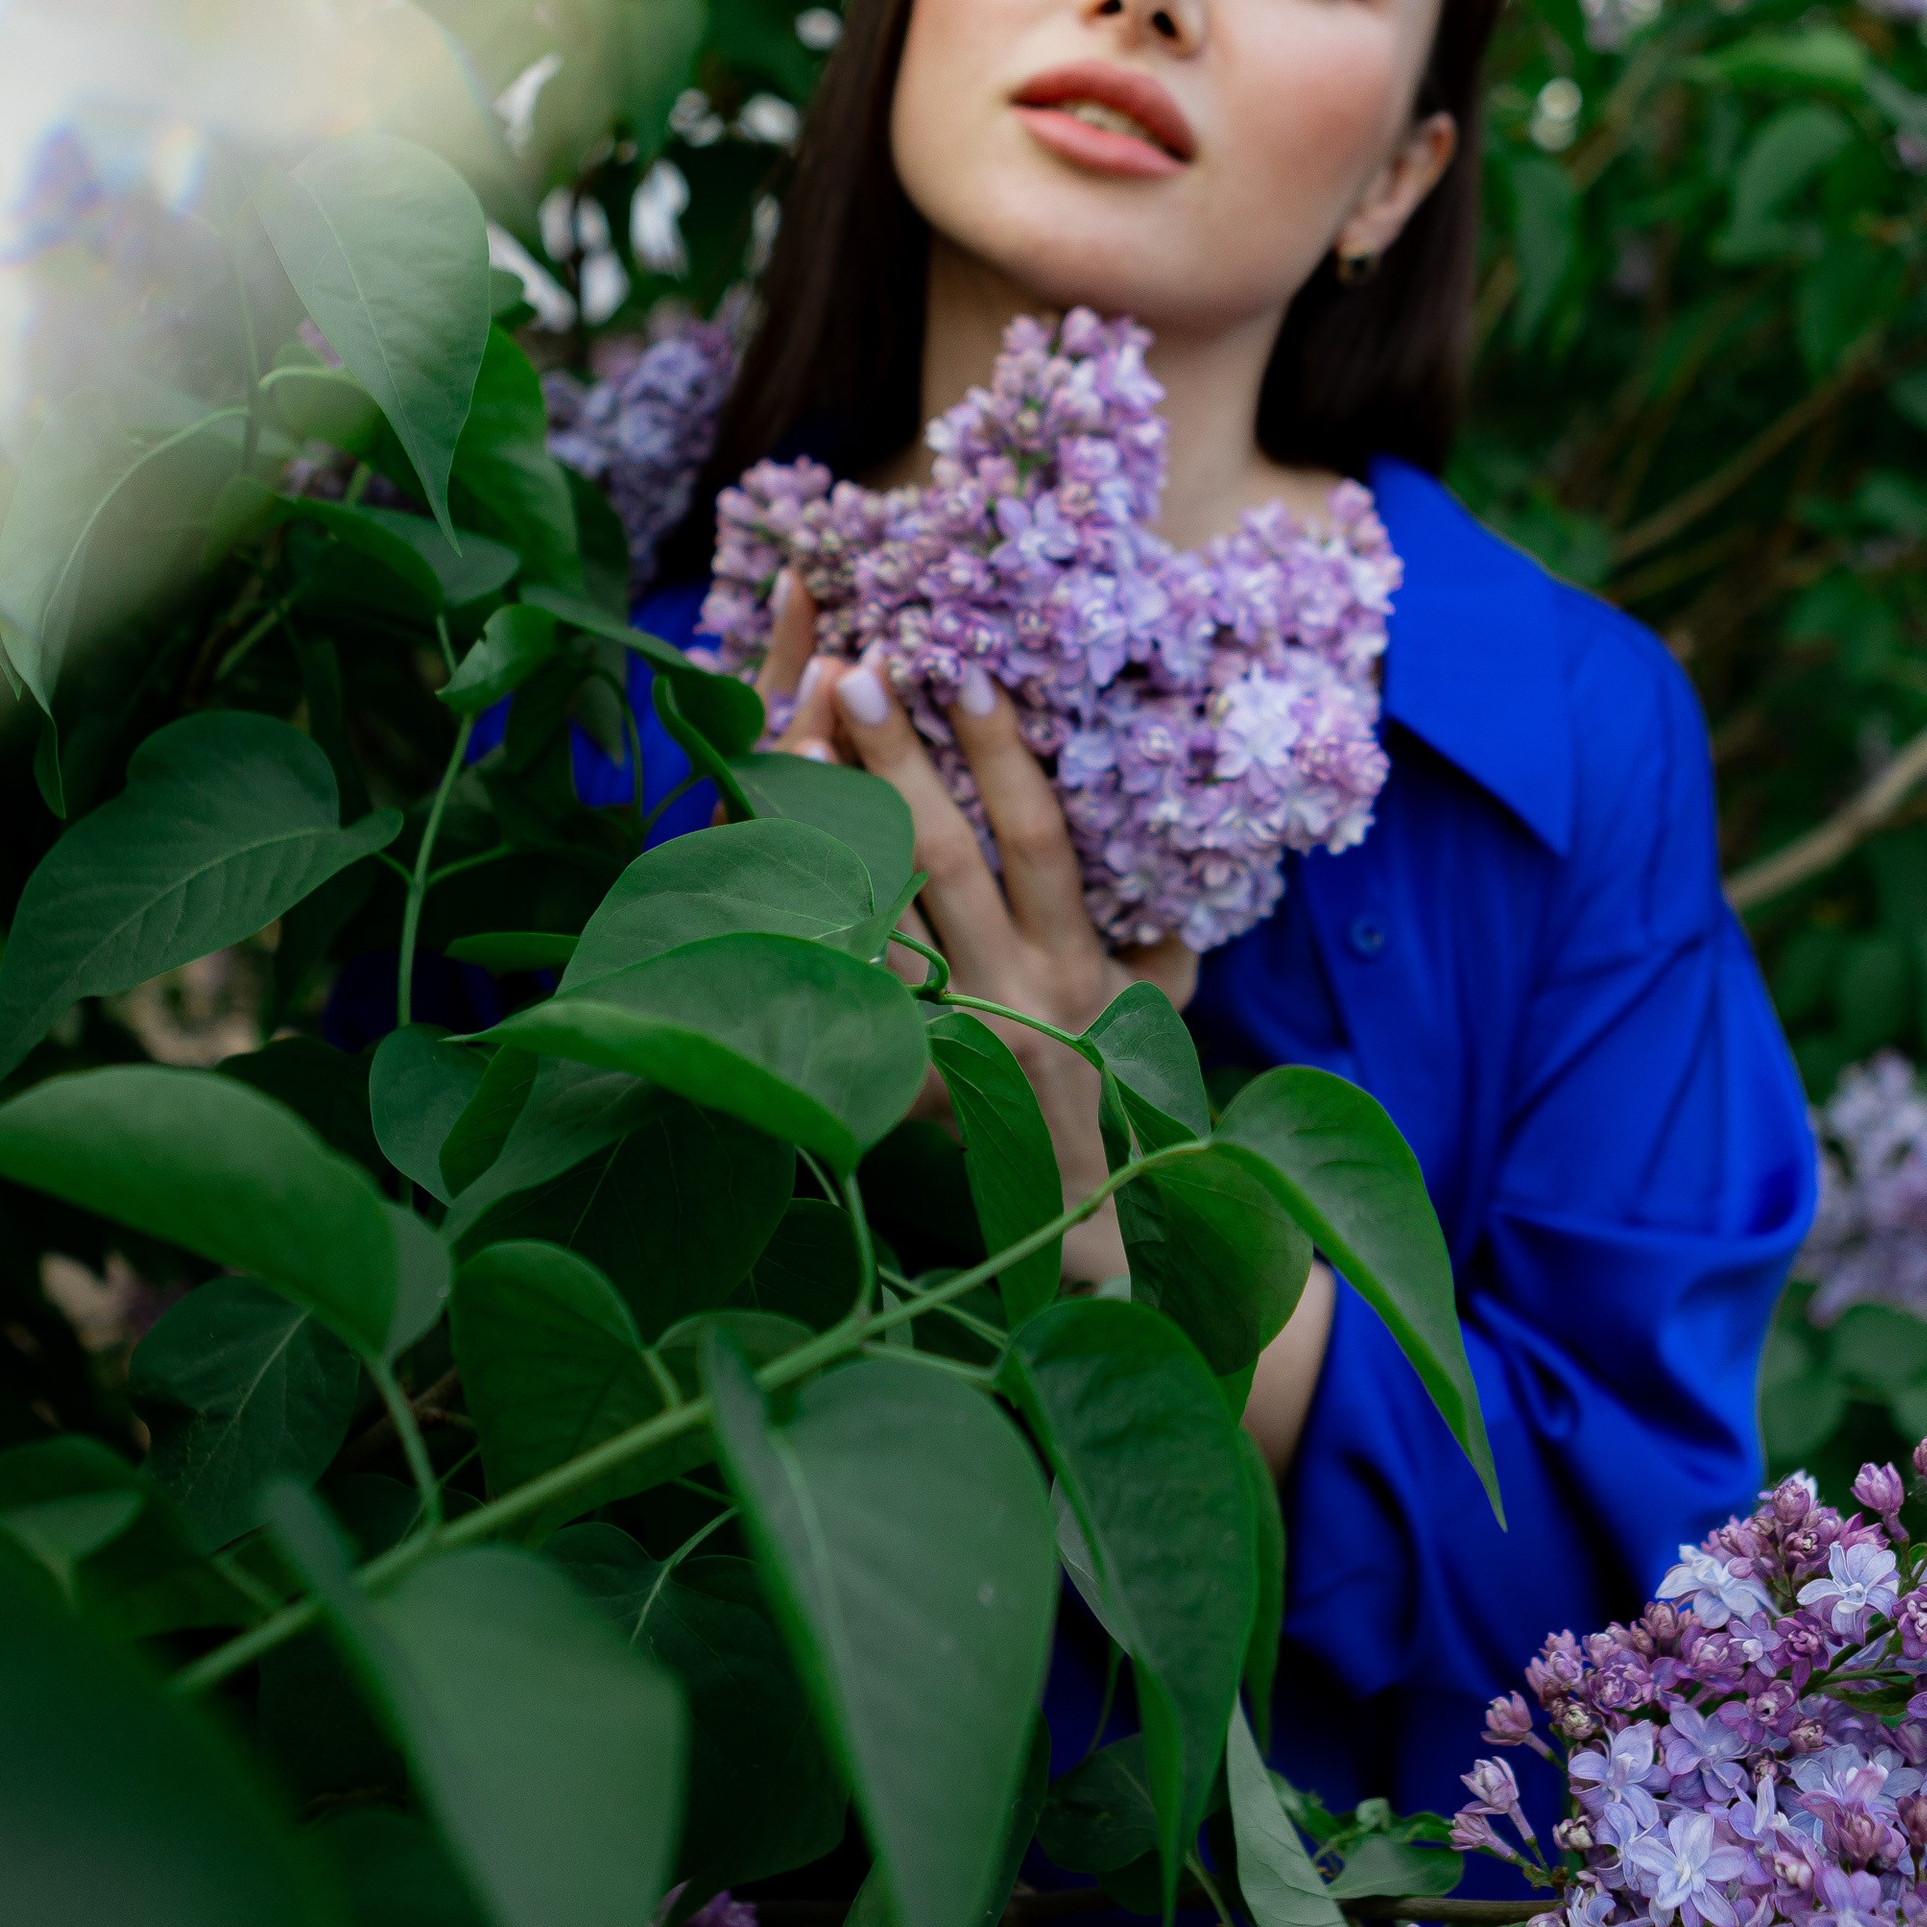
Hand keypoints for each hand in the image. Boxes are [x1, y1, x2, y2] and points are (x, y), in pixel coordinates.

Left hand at [754, 579, 1193, 1282]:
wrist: (1081, 1258)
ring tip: (789, 733)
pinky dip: (793, 927)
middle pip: (945, 859)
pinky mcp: (885, 1086)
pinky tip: (750, 867)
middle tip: (859, 668)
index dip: (1006, 757)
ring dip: (830, 825)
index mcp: (1075, 970)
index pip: (1042, 841)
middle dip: (899, 760)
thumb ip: (1160, 957)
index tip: (970, 674)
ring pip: (874, 915)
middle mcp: (1008, 999)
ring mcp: (941, 1044)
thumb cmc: (1115, 1124)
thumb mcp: (1150, 1034)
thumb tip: (1177, 887)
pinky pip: (831, 994)